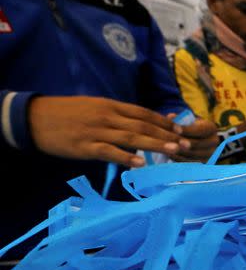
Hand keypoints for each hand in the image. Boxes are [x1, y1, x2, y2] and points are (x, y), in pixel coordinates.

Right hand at [28, 96, 189, 167]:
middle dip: (166, 135)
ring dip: (154, 144)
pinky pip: (109, 152)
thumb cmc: (69, 114)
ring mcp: (97, 131)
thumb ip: (120, 115)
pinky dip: (125, 157)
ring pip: (131, 138)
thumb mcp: (96, 107)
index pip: (143, 113)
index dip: (163, 122)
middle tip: (185, 144)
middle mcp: (108, 117)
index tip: (180, 130)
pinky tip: (139, 163)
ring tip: (173, 151)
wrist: (36, 118)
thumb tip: (144, 121)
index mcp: (111, 106)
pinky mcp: (85, 146)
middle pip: (142, 126)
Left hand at [165, 117, 218, 161]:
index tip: (174, 128)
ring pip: (192, 154)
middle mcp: (214, 142)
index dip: (187, 129)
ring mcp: (210, 154)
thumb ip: (179, 119)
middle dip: (182, 143)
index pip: (200, 130)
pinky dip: (179, 159)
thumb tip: (171, 116)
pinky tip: (169, 154)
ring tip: (166, 148)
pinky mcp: (204, 163)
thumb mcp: (187, 120)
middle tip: (169, 141)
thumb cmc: (190, 127)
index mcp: (211, 128)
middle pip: (197, 144)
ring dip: (178, 152)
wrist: (199, 139)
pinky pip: (190, 163)